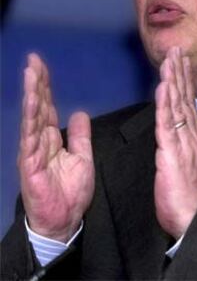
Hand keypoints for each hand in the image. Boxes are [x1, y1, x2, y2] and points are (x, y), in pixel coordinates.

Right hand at [18, 53, 94, 241]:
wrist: (65, 220)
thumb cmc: (71, 191)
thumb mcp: (82, 157)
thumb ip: (80, 136)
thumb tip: (80, 113)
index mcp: (51, 139)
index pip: (48, 107)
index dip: (46, 87)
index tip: (42, 67)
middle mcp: (39, 141)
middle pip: (38, 107)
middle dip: (37, 83)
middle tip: (34, 60)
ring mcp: (32, 151)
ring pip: (32, 117)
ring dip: (32, 93)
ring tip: (32, 72)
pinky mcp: (29, 163)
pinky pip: (30, 136)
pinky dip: (32, 117)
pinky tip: (33, 100)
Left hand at [154, 47, 196, 238]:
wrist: (192, 216)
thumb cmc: (187, 194)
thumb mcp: (189, 163)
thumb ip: (188, 142)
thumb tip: (190, 126)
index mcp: (192, 137)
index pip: (188, 103)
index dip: (185, 82)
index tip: (182, 63)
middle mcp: (190, 135)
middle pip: (185, 98)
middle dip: (180, 73)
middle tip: (177, 50)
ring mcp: (182, 142)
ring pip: (177, 106)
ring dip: (173, 81)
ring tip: (171, 59)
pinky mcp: (172, 153)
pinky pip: (167, 124)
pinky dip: (165, 104)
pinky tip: (163, 88)